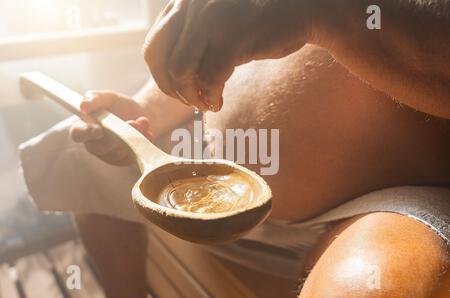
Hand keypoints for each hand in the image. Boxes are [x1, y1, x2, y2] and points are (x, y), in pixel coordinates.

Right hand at [70, 91, 153, 165]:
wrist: (142, 115)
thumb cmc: (119, 105)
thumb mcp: (107, 97)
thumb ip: (94, 98)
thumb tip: (83, 105)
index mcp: (85, 128)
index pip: (78, 134)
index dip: (86, 134)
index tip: (99, 130)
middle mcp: (95, 145)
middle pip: (101, 148)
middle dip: (118, 135)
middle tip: (133, 121)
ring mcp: (110, 156)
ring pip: (119, 153)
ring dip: (133, 136)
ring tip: (143, 122)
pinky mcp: (124, 161)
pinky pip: (132, 157)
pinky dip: (142, 143)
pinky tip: (149, 132)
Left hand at [143, 0, 311, 111]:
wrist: (302, 10)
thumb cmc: (259, 22)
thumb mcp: (217, 25)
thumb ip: (192, 41)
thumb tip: (172, 78)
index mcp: (186, 2)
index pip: (153, 44)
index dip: (161, 74)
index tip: (178, 90)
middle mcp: (192, 5)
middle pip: (157, 56)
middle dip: (168, 86)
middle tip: (186, 100)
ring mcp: (211, 19)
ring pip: (180, 70)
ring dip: (188, 95)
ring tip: (204, 104)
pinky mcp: (233, 37)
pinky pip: (209, 78)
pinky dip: (211, 97)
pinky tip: (218, 103)